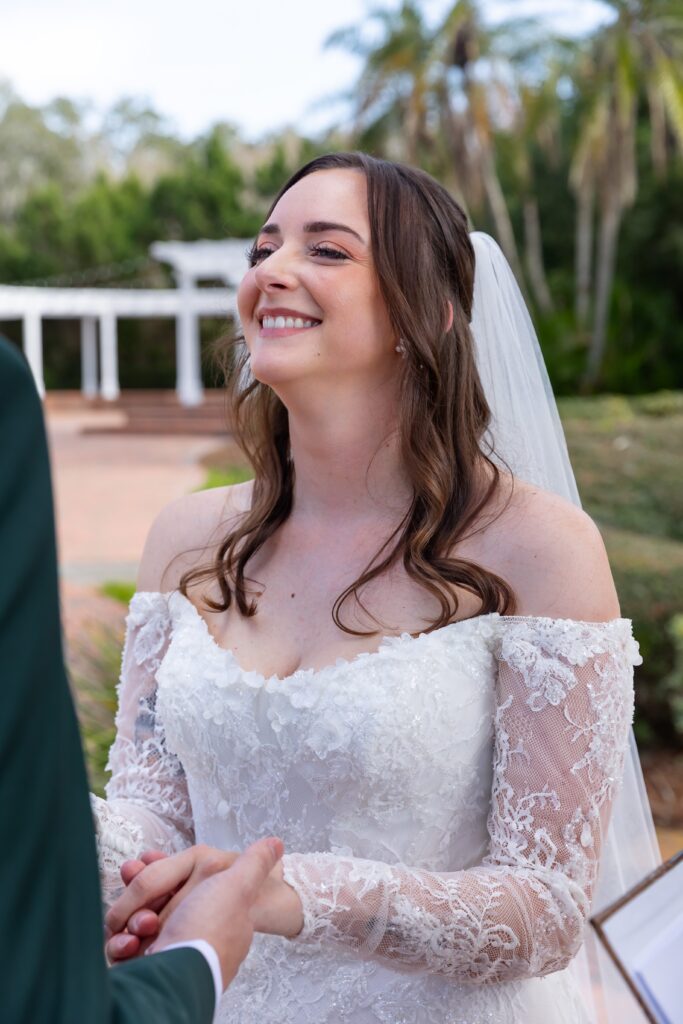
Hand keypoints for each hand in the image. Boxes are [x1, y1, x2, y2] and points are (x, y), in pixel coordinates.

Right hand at [111, 837, 284, 990]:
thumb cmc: (211, 931)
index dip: (157, 869)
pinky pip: (121, 947)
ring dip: (129, 918)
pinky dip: (119, 944)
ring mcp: (167, 948)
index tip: (143, 861)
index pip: (179, 878)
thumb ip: (255, 863)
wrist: (184, 978)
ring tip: (139, 927)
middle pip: (151, 897)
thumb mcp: (239, 887)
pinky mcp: (146, 967)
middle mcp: (188, 926)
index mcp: (208, 904)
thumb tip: (276, 843)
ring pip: (133, 921)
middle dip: (137, 890)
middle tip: (131, 884)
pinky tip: (126, 944)